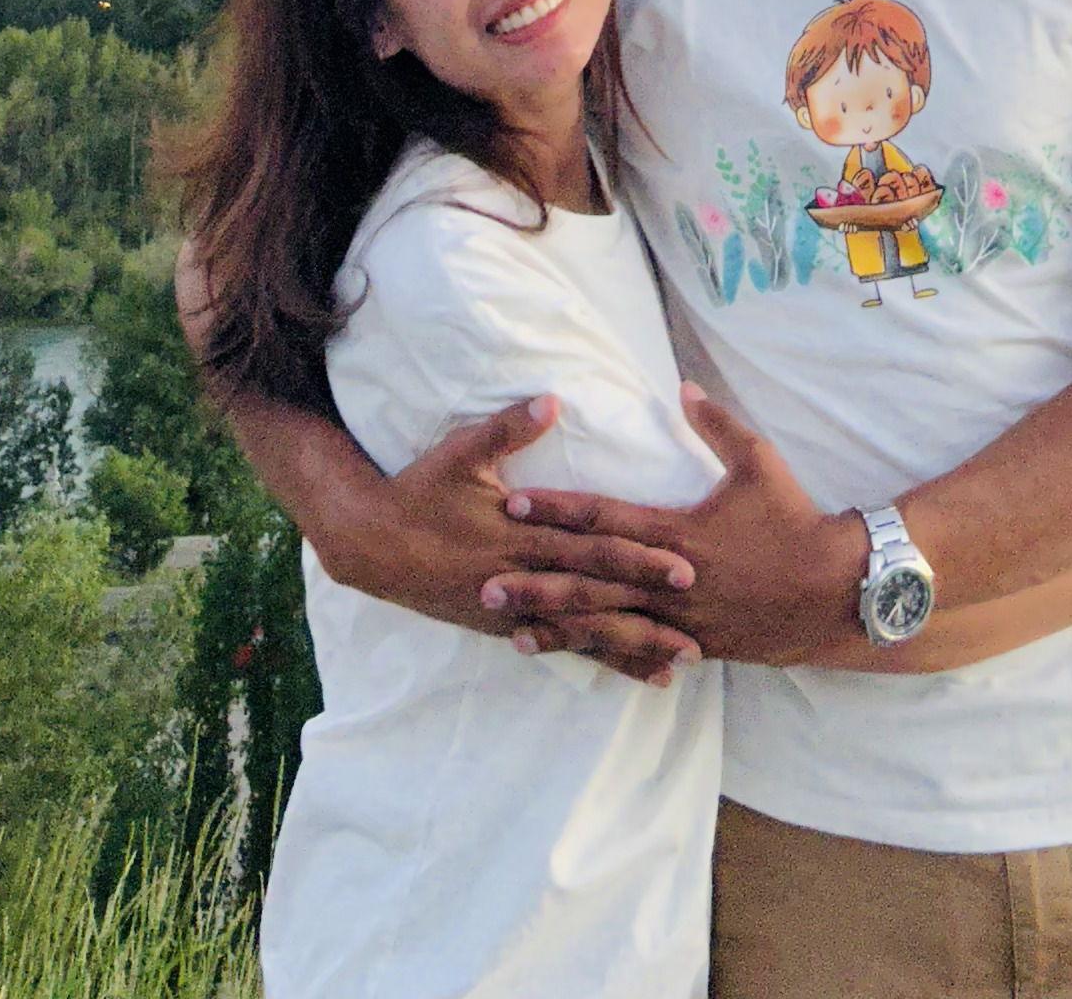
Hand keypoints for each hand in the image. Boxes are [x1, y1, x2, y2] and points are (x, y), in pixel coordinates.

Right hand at [369, 395, 706, 682]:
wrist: (374, 545)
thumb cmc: (422, 492)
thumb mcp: (462, 452)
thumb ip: (509, 427)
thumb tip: (552, 398)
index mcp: (521, 536)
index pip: (592, 548)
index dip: (638, 558)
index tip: (683, 566)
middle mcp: (523, 579)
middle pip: (596, 598)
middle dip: (647, 616)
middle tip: (697, 632)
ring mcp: (514, 610)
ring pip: (581, 633)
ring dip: (629, 649)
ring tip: (677, 666)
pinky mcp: (505, 626)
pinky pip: (558, 645)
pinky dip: (595, 657)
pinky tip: (628, 672)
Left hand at [490, 385, 868, 667]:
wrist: (828, 590)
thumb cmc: (792, 520)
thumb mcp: (758, 462)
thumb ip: (716, 425)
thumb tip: (682, 388)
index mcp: (675, 532)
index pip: (603, 518)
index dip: (556, 510)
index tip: (512, 503)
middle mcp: (666, 579)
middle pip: (589, 580)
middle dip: (535, 580)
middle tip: (485, 584)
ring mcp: (675, 618)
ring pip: (604, 624)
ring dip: (555, 625)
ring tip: (507, 630)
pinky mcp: (688, 644)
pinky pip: (634, 650)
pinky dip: (598, 653)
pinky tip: (569, 657)